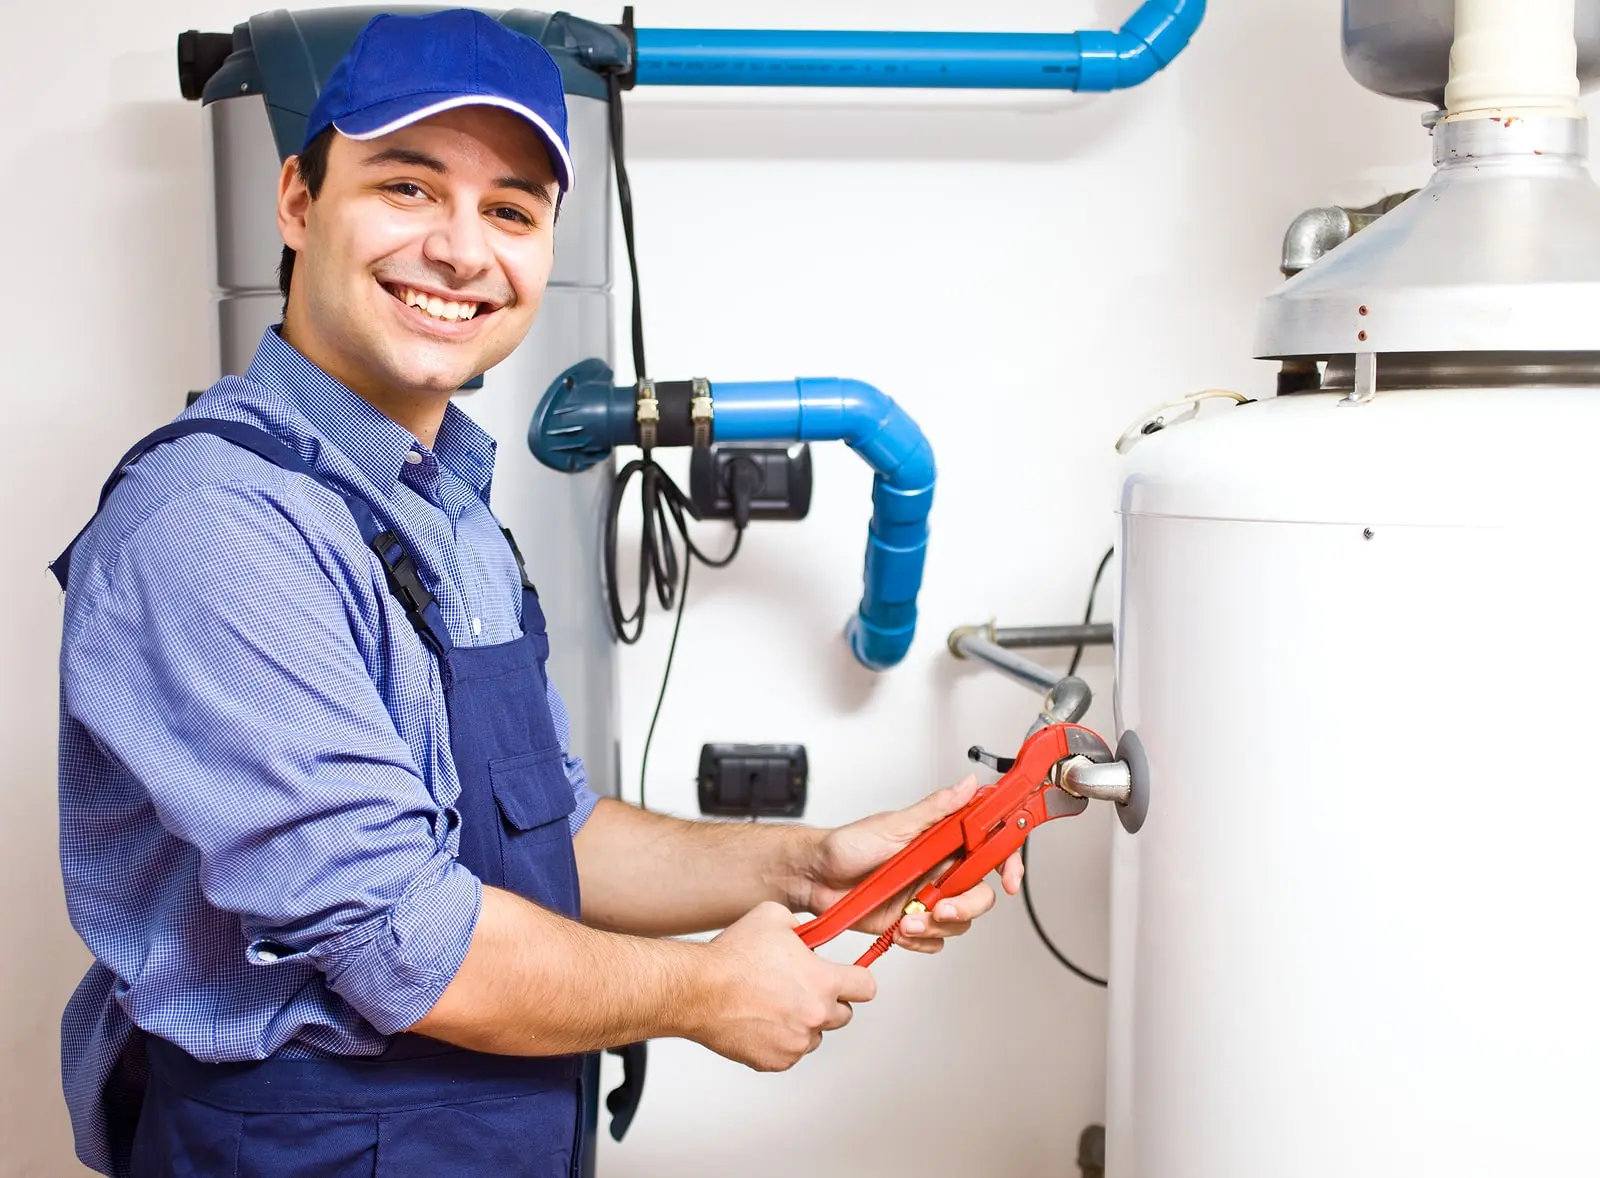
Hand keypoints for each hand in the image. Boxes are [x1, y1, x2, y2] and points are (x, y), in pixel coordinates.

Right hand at [696, 901, 876, 1070]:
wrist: (698, 990)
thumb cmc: (732, 957)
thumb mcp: (774, 917)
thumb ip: (802, 926)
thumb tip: (808, 934)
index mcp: (823, 981)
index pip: (866, 988)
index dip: (857, 979)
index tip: (848, 978)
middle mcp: (815, 1016)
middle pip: (843, 1015)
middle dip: (827, 1001)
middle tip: (801, 988)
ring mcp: (796, 1043)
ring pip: (815, 1035)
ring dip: (803, 1022)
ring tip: (774, 1004)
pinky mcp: (775, 1061)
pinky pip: (790, 1053)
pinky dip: (780, 1040)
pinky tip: (760, 1020)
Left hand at [804, 775, 1023, 953]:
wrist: (814, 878)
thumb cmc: (847, 845)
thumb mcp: (894, 824)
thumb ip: (936, 809)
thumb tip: (968, 784)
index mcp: (942, 841)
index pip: (989, 848)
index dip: (1007, 862)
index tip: (1009, 878)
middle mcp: (939, 870)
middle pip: (980, 893)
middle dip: (966, 906)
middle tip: (941, 908)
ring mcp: (926, 897)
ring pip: (959, 920)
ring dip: (936, 926)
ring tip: (907, 920)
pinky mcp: (911, 922)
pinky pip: (934, 940)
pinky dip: (920, 940)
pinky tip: (900, 930)